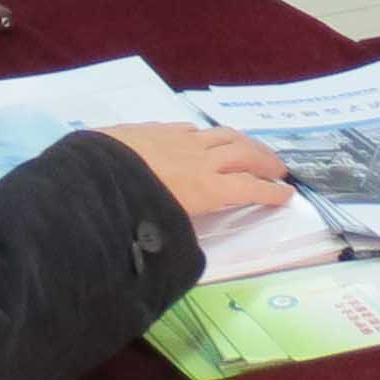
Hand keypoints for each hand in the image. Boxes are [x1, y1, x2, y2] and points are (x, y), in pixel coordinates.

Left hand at [97, 123, 295, 224]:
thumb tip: (185, 250)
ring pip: (221, 134)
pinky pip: (191, 129)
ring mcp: (177, 140)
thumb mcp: (162, 234)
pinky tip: (205, 137)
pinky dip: (207, 134)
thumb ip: (181, 237)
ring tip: (252, 149)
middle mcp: (199, 159)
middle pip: (243, 154)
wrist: (91, 176)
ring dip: (243, 141)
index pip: (248, 187)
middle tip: (280, 169)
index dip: (271, 191)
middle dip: (266, 161)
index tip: (287, 195)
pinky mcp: (155, 130)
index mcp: (205, 187)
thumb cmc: (128, 211)